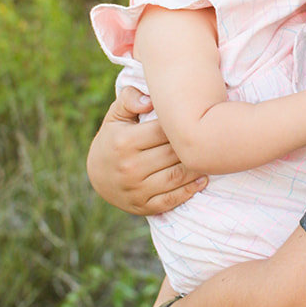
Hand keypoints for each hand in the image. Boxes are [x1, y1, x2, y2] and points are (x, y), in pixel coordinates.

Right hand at [86, 85, 206, 214]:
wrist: (96, 176)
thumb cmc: (113, 139)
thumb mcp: (116, 115)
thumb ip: (130, 99)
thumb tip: (150, 100)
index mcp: (124, 142)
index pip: (164, 131)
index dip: (182, 124)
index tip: (195, 119)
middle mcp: (129, 167)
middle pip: (173, 154)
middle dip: (192, 145)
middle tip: (209, 137)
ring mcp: (136, 189)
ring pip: (177, 177)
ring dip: (197, 167)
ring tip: (209, 157)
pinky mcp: (142, 206)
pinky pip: (172, 199)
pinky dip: (191, 190)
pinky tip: (203, 179)